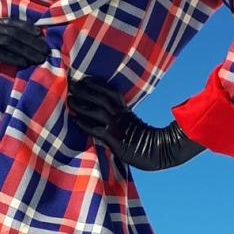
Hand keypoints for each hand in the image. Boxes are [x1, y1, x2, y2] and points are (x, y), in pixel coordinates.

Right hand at [0, 18, 50, 69]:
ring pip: (9, 41)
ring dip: (27, 49)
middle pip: (15, 32)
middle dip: (32, 41)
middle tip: (47, 50)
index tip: (42, 34)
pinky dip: (11, 57)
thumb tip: (7, 50)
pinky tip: (23, 63)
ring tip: (40, 58)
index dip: (28, 28)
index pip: (12, 23)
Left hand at [66, 77, 205, 171]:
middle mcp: (122, 117)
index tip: (84, 79)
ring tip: (70, 100)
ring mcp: (119, 129)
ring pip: (99, 112)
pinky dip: (87, 126)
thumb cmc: (146, 143)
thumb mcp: (133, 126)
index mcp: (126, 112)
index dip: (97, 85)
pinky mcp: (117, 142)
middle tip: (71, 85)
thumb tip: (109, 112)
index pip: (111, 93)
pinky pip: (99, 131)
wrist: (162, 153)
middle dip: (86, 91)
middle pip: (102, 99)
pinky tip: (76, 121)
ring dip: (83, 106)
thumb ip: (122, 118)